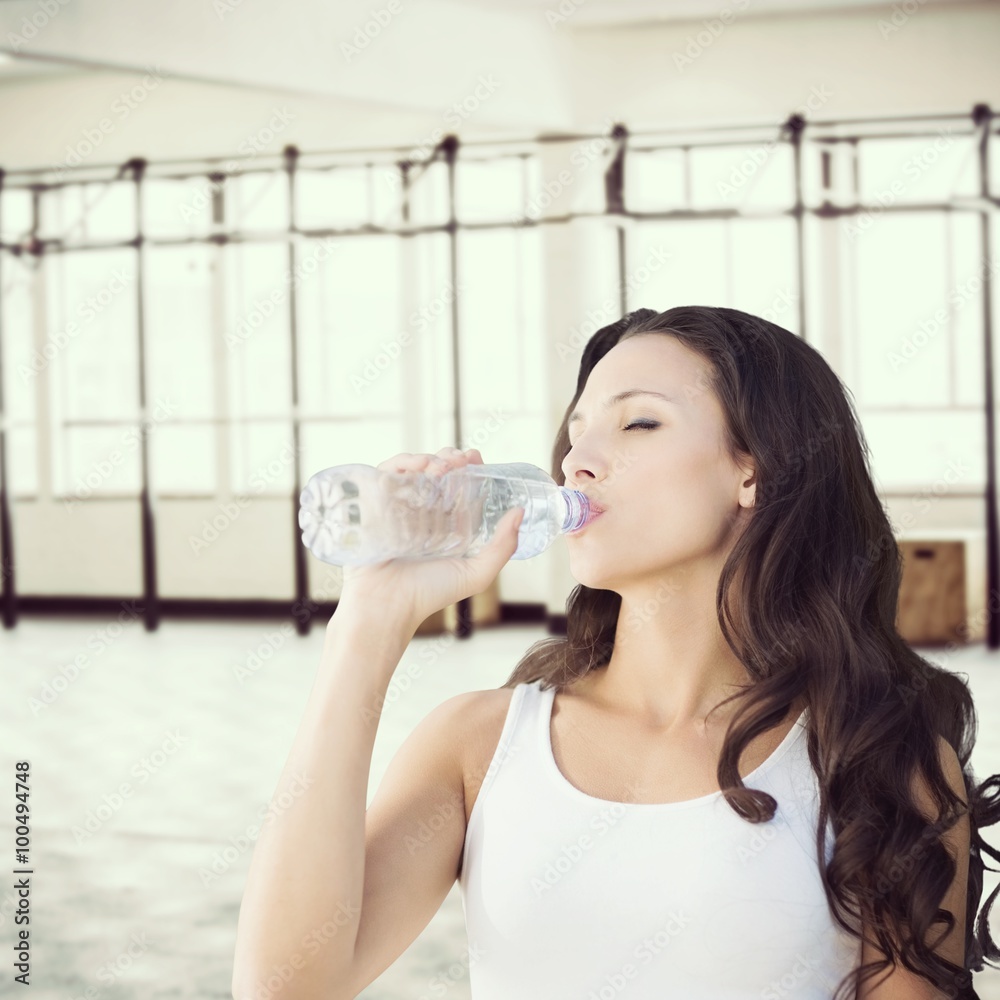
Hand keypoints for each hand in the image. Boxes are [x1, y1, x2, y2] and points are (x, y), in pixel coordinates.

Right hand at [333, 447, 523, 631]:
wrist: (386, 605)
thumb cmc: (428, 594)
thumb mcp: (476, 574)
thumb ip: (502, 547)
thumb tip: (520, 512)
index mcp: (448, 524)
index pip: (462, 486)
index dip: (471, 468)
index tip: (477, 459)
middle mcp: (425, 512)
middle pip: (439, 472)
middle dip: (453, 459)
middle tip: (462, 460)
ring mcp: (400, 505)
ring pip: (416, 468)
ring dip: (431, 458)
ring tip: (443, 465)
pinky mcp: (376, 503)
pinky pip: (388, 473)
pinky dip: (404, 462)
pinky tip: (420, 466)